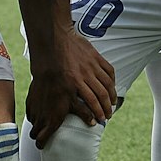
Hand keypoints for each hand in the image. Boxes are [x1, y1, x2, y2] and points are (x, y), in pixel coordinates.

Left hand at [25, 31, 116, 145]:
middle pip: (101, 96)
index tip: (99, 121)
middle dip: (106, 109)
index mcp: (71, 83)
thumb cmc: (47, 61)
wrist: (53, 38)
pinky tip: (112, 87)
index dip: (96, 114)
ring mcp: (91, 66)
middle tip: (107, 116)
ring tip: (112, 105)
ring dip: (111, 97)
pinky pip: (109, 71)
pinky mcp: (95, 57)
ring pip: (107, 85)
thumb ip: (57, 94)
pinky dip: (112, 81)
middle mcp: (83, 75)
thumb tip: (54, 110)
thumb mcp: (51, 81)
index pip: (90, 103)